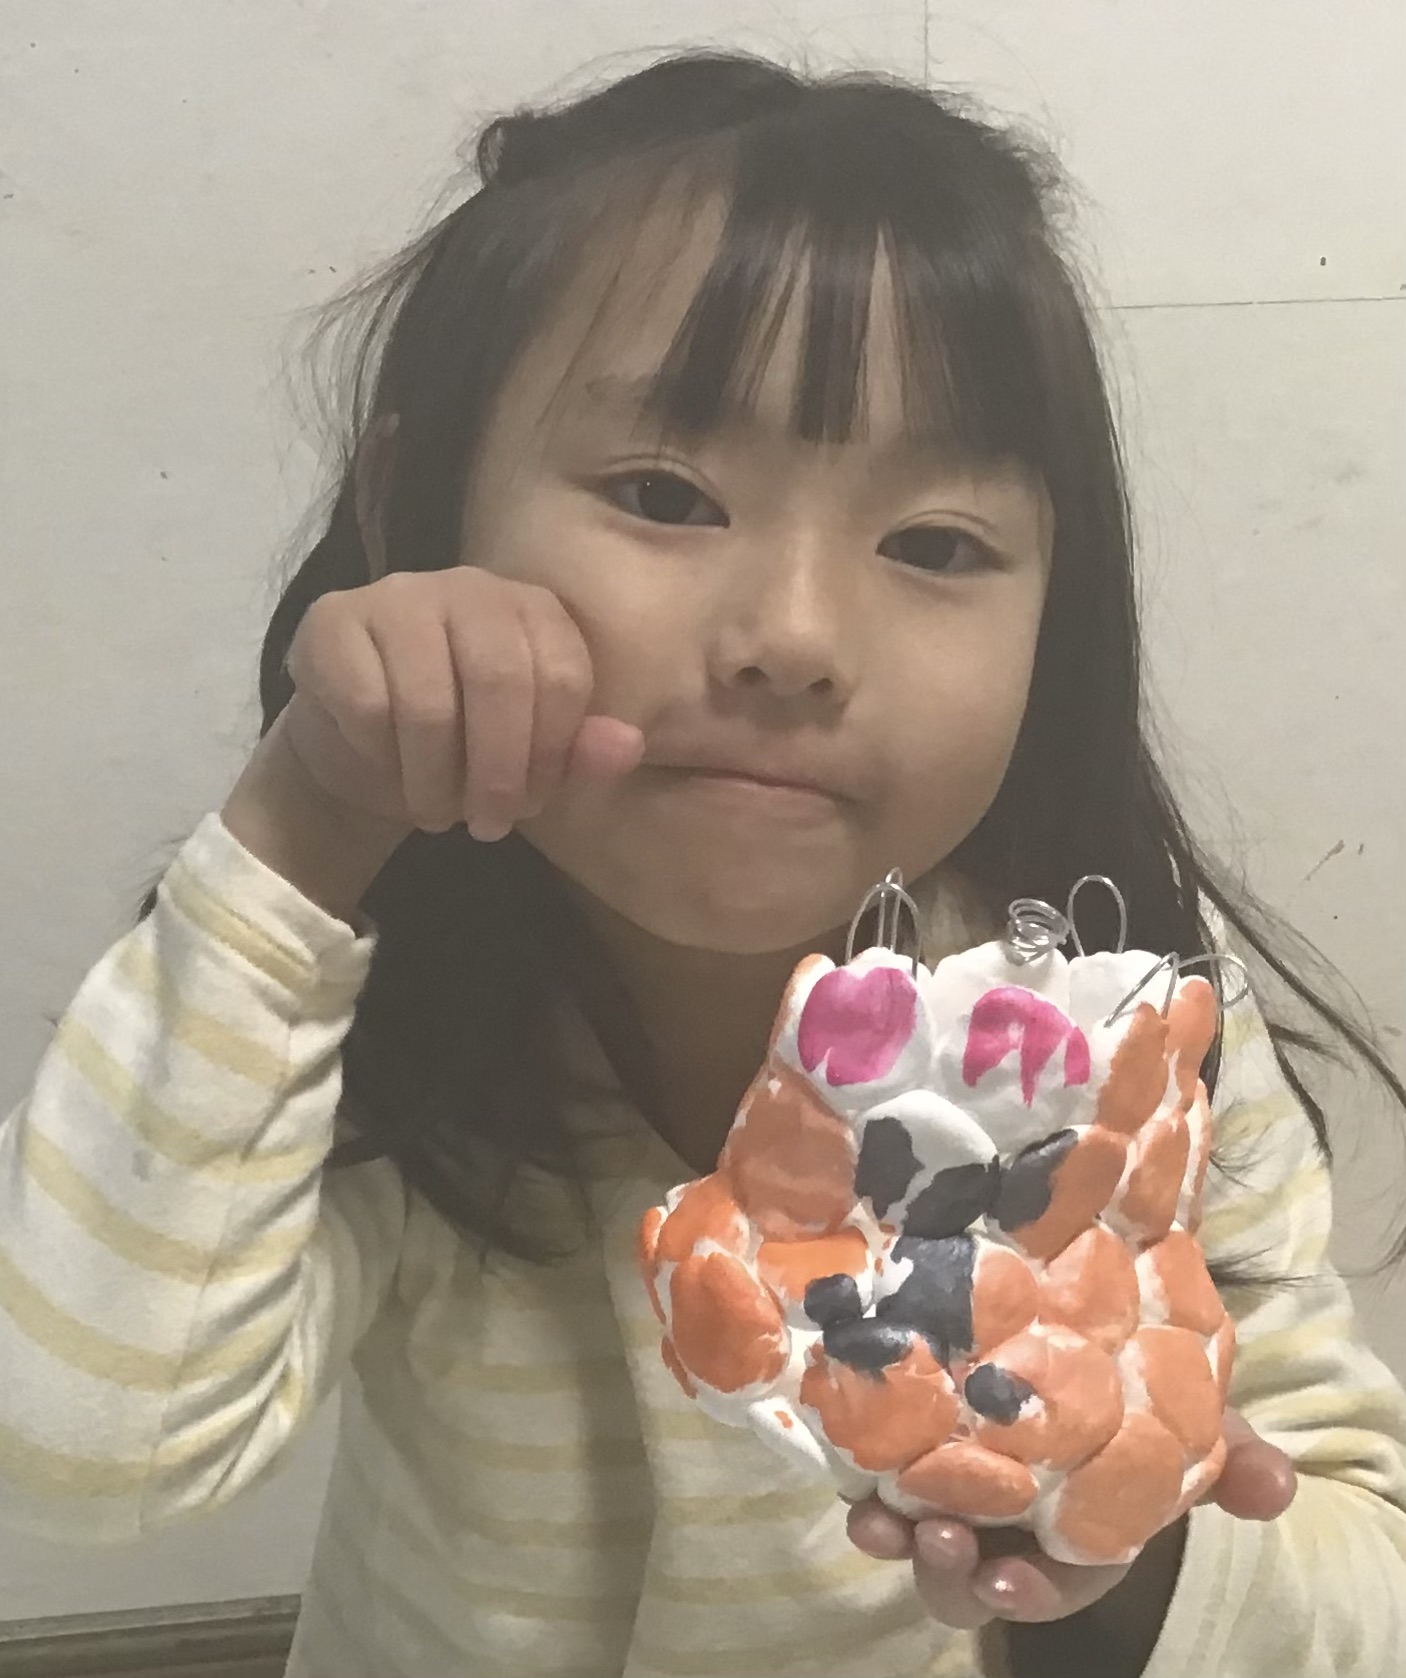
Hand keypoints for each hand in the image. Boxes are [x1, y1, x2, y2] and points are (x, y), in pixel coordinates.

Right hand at [278, 568, 643, 840]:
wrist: (359, 752)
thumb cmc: (460, 750)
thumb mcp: (529, 762)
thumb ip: (580, 753)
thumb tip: (628, 747)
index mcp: (532, 610)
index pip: (563, 677)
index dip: (551, 755)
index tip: (530, 804)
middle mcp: (470, 586)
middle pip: (499, 681)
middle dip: (497, 772)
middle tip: (487, 824)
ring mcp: (397, 595)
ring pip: (429, 701)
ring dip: (435, 780)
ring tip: (436, 811)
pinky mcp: (332, 621)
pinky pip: (367, 705)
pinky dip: (381, 758)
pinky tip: (386, 769)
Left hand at [845, 1408, 1296, 1627]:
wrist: (1074, 1343)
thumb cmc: (1132, 1396)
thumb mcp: (1185, 1421)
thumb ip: (1229, 1453)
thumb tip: (1278, 1485)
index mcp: (1073, 1534)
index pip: (1053, 1583)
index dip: (1030, 1590)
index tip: (1005, 1578)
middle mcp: (1007, 1525)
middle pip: (970, 1576)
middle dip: (950, 1571)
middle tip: (939, 1538)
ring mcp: (950, 1490)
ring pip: (917, 1539)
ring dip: (899, 1534)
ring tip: (881, 1518)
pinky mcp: (903, 1445)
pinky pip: (875, 1479)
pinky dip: (860, 1481)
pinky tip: (848, 1475)